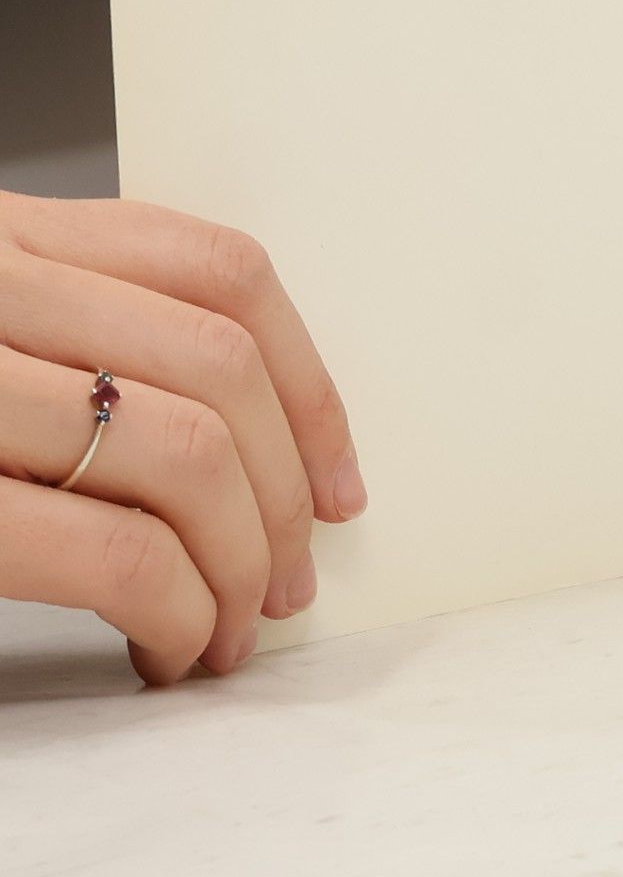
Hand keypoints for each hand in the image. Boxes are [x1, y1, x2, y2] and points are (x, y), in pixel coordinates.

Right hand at [0, 192, 360, 685]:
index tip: (336, 473)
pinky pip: (101, 543)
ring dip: (237, 562)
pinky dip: (169, 604)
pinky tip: (166, 644)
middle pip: (218, 369)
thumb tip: (235, 434)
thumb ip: (69, 323)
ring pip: (179, 454)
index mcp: (8, 232)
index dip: (308, 380)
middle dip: (283, 490)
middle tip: (287, 577)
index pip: (223, 270)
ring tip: (229, 627)